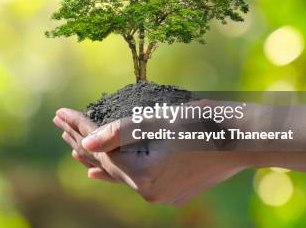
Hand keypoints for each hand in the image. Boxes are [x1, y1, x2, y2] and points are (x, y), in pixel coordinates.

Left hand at [53, 108, 252, 204]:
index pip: (100, 147)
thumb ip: (118, 132)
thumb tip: (86, 144)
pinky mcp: (171, 191)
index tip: (60, 112)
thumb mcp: (158, 120)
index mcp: (143, 174)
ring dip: (96, 157)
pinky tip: (97, 172)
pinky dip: (114, 170)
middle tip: (59, 124)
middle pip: (105, 162)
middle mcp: (148, 191)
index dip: (79, 126)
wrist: (246, 139)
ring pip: (117, 173)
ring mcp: (160, 194)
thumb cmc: (204, 123)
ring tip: (71, 148)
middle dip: (81, 140)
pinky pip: (132, 180)